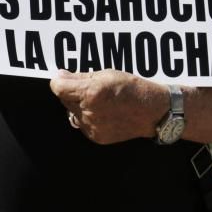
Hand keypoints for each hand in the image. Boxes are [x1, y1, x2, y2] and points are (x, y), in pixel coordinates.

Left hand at [50, 69, 170, 144]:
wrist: (154, 112)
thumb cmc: (132, 89)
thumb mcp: (106, 74)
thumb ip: (79, 76)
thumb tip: (60, 76)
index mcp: (91, 93)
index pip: (57, 87)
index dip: (60, 81)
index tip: (64, 78)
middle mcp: (89, 112)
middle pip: (64, 99)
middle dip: (71, 93)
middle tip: (89, 88)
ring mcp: (92, 126)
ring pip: (72, 112)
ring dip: (78, 105)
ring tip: (99, 101)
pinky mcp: (96, 137)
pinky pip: (81, 124)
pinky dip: (86, 117)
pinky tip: (103, 112)